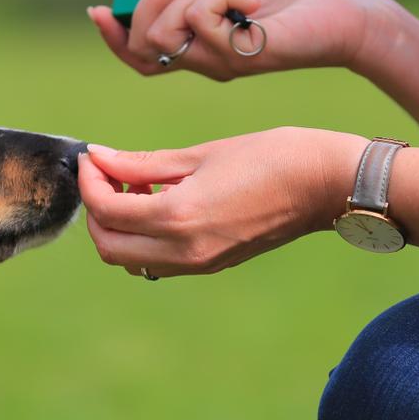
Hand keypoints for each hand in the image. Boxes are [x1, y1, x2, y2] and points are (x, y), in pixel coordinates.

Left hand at [78, 127, 367, 276]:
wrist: (329, 185)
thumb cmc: (272, 156)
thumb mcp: (201, 154)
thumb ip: (143, 163)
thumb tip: (99, 158)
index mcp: (179, 217)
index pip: (106, 211)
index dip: (89, 181)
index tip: (92, 157)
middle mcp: (184, 251)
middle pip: (108, 246)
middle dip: (96, 210)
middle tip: (107, 174)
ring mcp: (198, 264)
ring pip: (129, 259)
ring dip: (118, 226)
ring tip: (136, 187)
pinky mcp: (211, 265)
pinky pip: (156, 261)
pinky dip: (142, 237)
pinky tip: (158, 202)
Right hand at [87, 0, 386, 80]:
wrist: (344, 13)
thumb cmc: (292, 2)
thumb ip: (193, 0)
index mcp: (197, 51)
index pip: (138, 58)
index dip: (113, 37)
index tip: (98, 10)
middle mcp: (204, 65)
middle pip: (142, 44)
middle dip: (151, 1)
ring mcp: (221, 64)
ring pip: (164, 34)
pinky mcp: (240, 56)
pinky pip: (203, 19)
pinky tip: (255, 2)